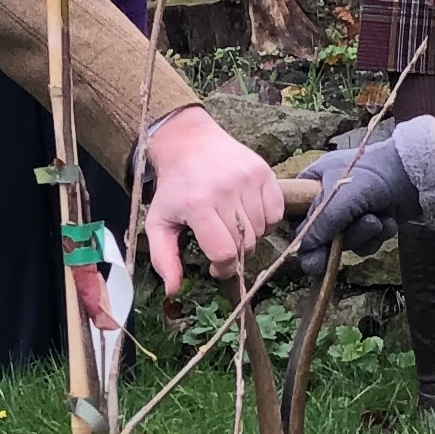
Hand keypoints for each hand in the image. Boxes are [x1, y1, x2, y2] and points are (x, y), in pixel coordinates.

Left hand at [138, 107, 281, 292]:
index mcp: (198, 204)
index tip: (216, 266)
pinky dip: (266, 220)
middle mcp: (225, 189)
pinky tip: (247, 212)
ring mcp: (248, 178)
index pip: (225, 252)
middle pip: (245, 243)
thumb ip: (163, 257)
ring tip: (232, 224)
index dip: (223, 268)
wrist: (190, 143)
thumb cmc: (174, 187)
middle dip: (234, 252)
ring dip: (249, 236)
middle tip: (221, 241)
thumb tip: (172, 290)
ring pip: (261, 230)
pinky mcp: (263, 172)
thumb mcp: (159, 222)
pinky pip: (276, 213)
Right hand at [296, 112, 434, 273]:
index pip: (296, 214)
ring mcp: (353, 209)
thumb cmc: (375, 174)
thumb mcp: (341, 197)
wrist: (419, 172)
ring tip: (377, 219)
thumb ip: (320, 224)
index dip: (302, 235)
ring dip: (362, 235)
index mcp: (315, 179)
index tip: (307, 253)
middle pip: (322, 233)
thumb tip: (303, 252)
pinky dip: (378, 235)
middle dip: (339, 239)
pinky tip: (389, 220)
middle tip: (329, 259)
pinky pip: (366, 241)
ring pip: (346, 240)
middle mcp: (331, 195)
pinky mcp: (373, 221)